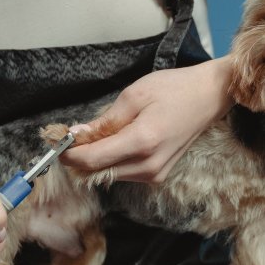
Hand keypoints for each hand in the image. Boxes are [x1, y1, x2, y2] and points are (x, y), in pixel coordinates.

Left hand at [60, 55, 233, 182]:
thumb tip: (78, 134)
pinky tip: (112, 142)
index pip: (93, 160)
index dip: (69, 154)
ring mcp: (155, 173)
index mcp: (142, 143)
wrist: (208, 97)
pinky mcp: (158, 175)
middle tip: (68, 137)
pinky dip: (111, 160)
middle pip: (98, 172)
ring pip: (110, 174)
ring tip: (92, 135)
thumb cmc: (174, 90)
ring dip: (95, 159)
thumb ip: (105, 120)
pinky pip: (124, 172)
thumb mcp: (134, 96)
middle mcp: (149, 165)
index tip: (56, 143)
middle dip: (79, 157)